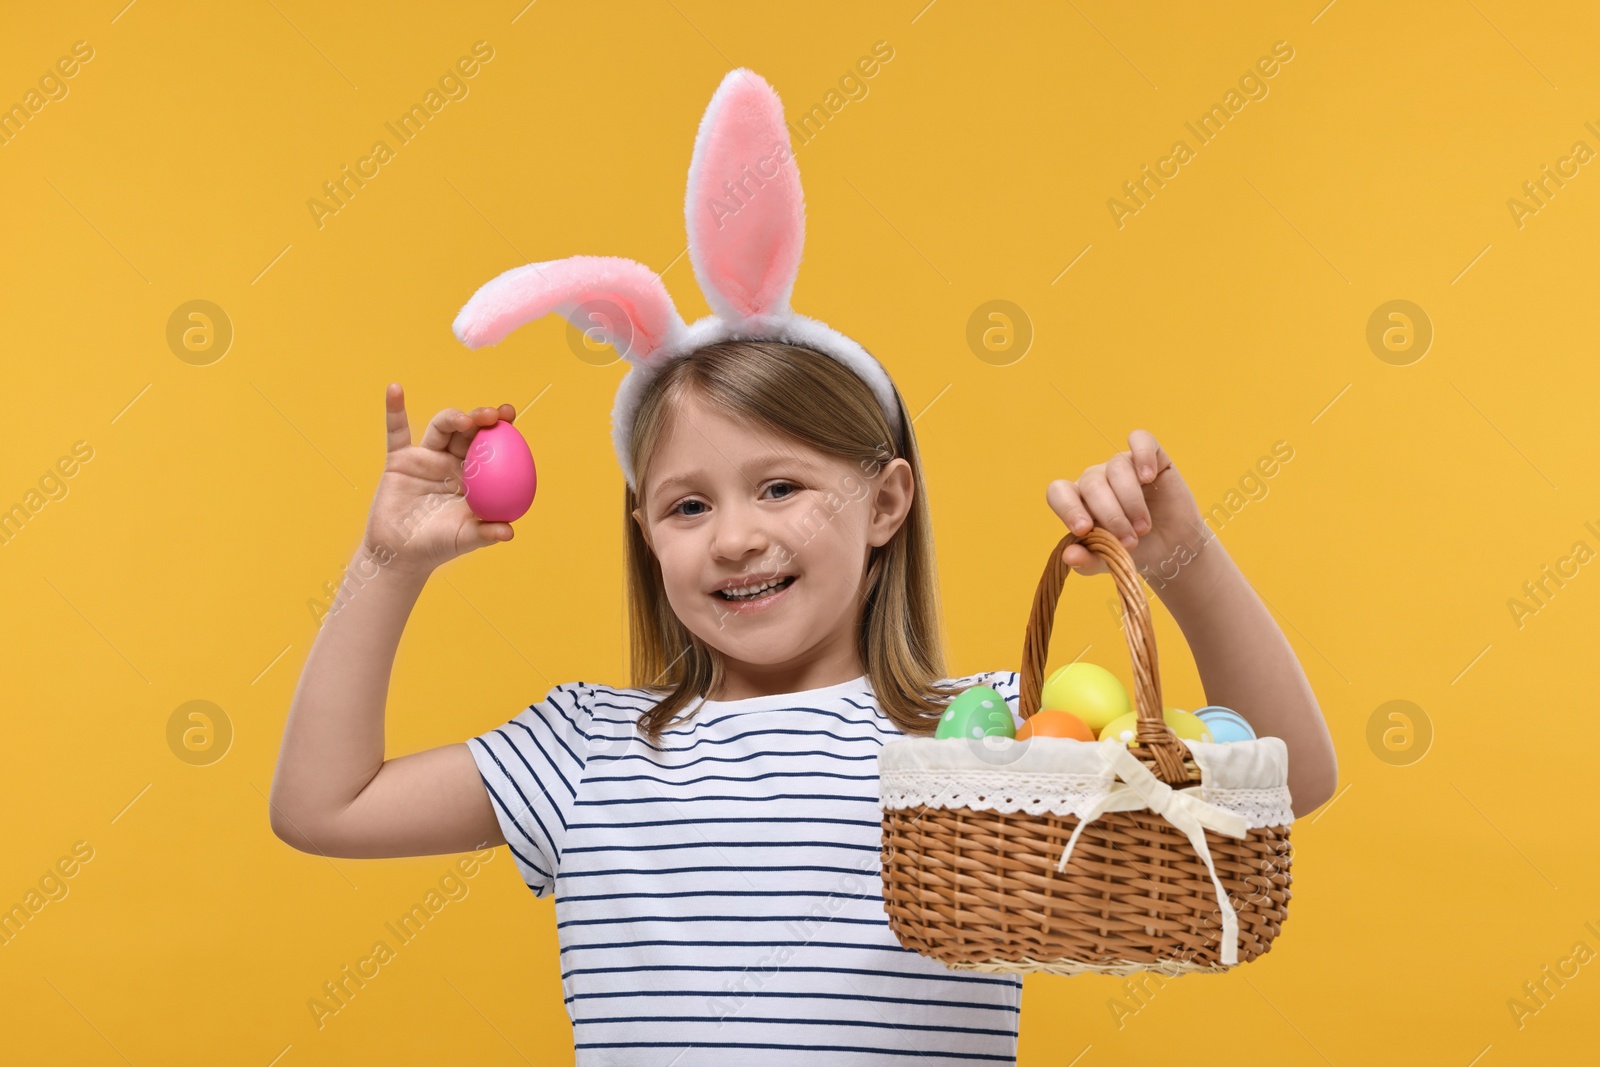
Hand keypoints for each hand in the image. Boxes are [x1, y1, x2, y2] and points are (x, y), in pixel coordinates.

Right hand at [362, 383, 518, 578]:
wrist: (401, 554)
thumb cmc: (438, 546)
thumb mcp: (465, 539)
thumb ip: (486, 532)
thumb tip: (510, 532)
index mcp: (475, 475)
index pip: (493, 445)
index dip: (502, 427)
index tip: (510, 414)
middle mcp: (453, 461)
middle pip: (469, 431)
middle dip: (482, 418)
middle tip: (493, 416)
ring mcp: (427, 458)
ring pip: (442, 428)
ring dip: (453, 418)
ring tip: (464, 421)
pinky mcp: (400, 460)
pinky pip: (396, 432)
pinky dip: (395, 410)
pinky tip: (396, 390)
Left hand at [1045, 430, 1202, 576]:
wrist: (1172, 550)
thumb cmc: (1134, 552)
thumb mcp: (1108, 562)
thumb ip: (1086, 561)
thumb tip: (1069, 556)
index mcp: (1078, 502)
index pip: (1058, 492)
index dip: (1068, 508)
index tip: (1085, 529)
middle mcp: (1096, 480)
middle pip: (1092, 484)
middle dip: (1111, 516)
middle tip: (1130, 542)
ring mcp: (1122, 465)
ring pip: (1117, 469)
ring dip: (1131, 501)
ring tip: (1143, 527)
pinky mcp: (1151, 456)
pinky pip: (1140, 439)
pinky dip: (1143, 455)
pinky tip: (1149, 477)